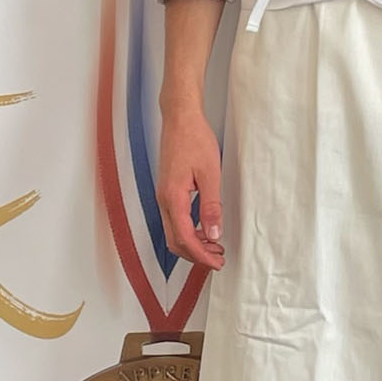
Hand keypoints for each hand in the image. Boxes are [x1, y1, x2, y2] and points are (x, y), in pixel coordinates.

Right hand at [156, 105, 224, 270]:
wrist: (180, 118)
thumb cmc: (193, 139)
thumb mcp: (210, 174)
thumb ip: (211, 206)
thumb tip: (214, 233)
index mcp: (173, 197)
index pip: (185, 238)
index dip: (201, 256)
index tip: (217, 262)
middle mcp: (164, 199)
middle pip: (175, 241)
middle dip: (196, 255)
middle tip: (218, 259)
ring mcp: (164, 195)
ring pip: (174, 232)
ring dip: (193, 244)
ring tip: (215, 246)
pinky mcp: (167, 190)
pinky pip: (175, 220)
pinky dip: (189, 231)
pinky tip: (204, 229)